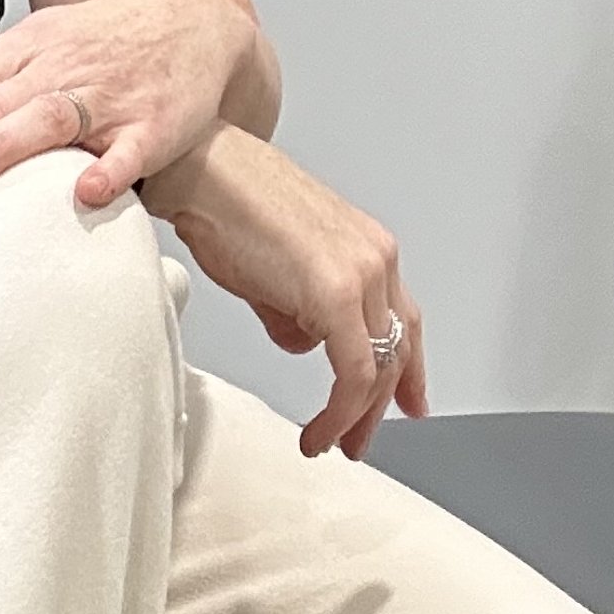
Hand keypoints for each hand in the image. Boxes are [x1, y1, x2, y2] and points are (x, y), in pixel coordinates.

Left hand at [0, 0, 259, 222]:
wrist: (194, 19)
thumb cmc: (98, 48)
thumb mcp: (27, 51)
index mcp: (19, 54)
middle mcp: (56, 69)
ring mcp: (108, 94)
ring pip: (45, 120)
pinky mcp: (158, 121)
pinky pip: (132, 147)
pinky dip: (111, 169)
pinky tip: (84, 194)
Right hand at [142, 121, 427, 459]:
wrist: (204, 172)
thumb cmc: (227, 207)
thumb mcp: (272, 273)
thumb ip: (296, 312)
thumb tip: (302, 342)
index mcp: (367, 249)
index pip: (405, 320)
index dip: (409, 370)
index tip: (408, 403)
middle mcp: (376, 258)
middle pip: (398, 349)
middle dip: (378, 405)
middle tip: (357, 440)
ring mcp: (363, 273)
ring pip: (378, 365)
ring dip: (354, 414)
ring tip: (329, 441)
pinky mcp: (337, 292)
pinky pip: (354, 369)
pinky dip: (339, 408)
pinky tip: (318, 429)